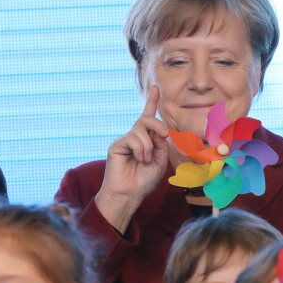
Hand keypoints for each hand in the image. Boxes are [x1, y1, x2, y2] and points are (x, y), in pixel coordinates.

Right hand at [93, 84, 169, 232]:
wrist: (130, 194)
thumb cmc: (144, 180)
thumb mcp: (160, 160)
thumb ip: (161, 143)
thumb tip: (161, 129)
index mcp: (146, 140)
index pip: (148, 117)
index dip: (152, 102)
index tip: (156, 88)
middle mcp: (134, 137)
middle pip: (146, 119)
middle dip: (158, 124)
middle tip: (165, 135)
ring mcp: (125, 140)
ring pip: (141, 129)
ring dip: (148, 146)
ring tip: (145, 160)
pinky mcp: (117, 144)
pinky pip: (133, 138)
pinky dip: (141, 149)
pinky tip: (138, 159)